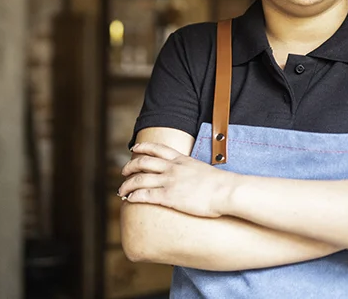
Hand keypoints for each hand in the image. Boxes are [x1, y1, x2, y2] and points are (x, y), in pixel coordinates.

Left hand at [118, 142, 235, 217]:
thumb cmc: (221, 185)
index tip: (134, 148)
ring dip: (127, 184)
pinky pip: (145, 194)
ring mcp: (169, 181)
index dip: (143, 147)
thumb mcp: (204, 170)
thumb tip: (194, 178)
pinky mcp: (169, 197)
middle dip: (129, 166)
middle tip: (123, 172)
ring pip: (139, 179)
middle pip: (143, 162)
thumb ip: (194, 171)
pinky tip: (129, 199)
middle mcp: (172, 168)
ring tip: (121, 190)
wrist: (226, 191)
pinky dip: (133, 196)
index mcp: (181, 160)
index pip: (157, 149)